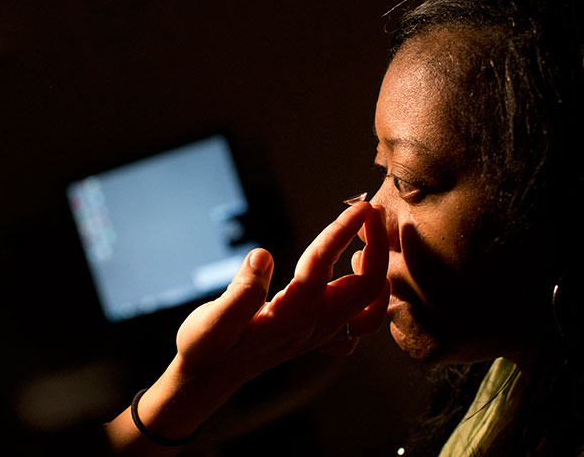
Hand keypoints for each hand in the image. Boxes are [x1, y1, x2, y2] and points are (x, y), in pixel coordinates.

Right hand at [105, 202, 388, 453]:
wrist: (209, 379)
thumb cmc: (205, 348)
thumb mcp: (211, 324)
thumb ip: (239, 293)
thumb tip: (261, 255)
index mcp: (291, 317)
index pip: (323, 266)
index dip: (342, 232)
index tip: (358, 205)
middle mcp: (315, 326)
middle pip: (367, 286)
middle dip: (376, 245)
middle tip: (370, 211)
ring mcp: (321, 332)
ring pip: (371, 302)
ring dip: (378, 266)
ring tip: (367, 233)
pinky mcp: (320, 333)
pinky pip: (362, 317)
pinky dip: (372, 291)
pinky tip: (355, 269)